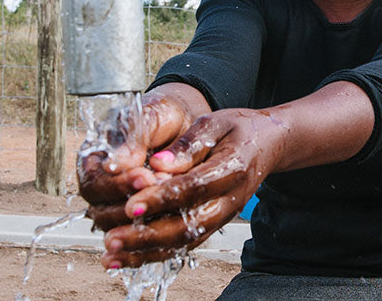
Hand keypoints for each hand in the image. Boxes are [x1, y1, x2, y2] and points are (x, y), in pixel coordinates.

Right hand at [78, 84, 207, 233]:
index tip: (146, 176)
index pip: (94, 183)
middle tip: (161, 192)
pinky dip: (154, 234)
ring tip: (170, 204)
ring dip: (143, 221)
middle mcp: (102, 187)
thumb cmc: (163, 116)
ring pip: (119, 229)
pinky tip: (174, 224)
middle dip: (131, 206)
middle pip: (100, 212)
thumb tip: (118, 162)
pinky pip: (140, 234)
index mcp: (95, 160)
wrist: (185, 124)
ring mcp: (118, 205)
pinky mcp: (138, 218)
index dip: (118, 185)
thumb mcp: (152, 115)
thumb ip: (135, 135)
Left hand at [98, 107, 286, 268]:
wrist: (270, 144)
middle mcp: (230, 199)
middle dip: (147, 235)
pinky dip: (155, 254)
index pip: (193, 188)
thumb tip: (157, 164)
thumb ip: (188, 144)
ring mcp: (224, 215)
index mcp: (232, 168)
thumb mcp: (215, 123)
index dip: (160, 198)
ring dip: (146, 252)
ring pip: (185, 242)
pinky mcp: (214, 224)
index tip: (129, 203)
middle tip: (112, 238)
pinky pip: (185, 245)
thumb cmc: (239, 129)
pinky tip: (127, 258)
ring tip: (111, 255)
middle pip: (188, 225)